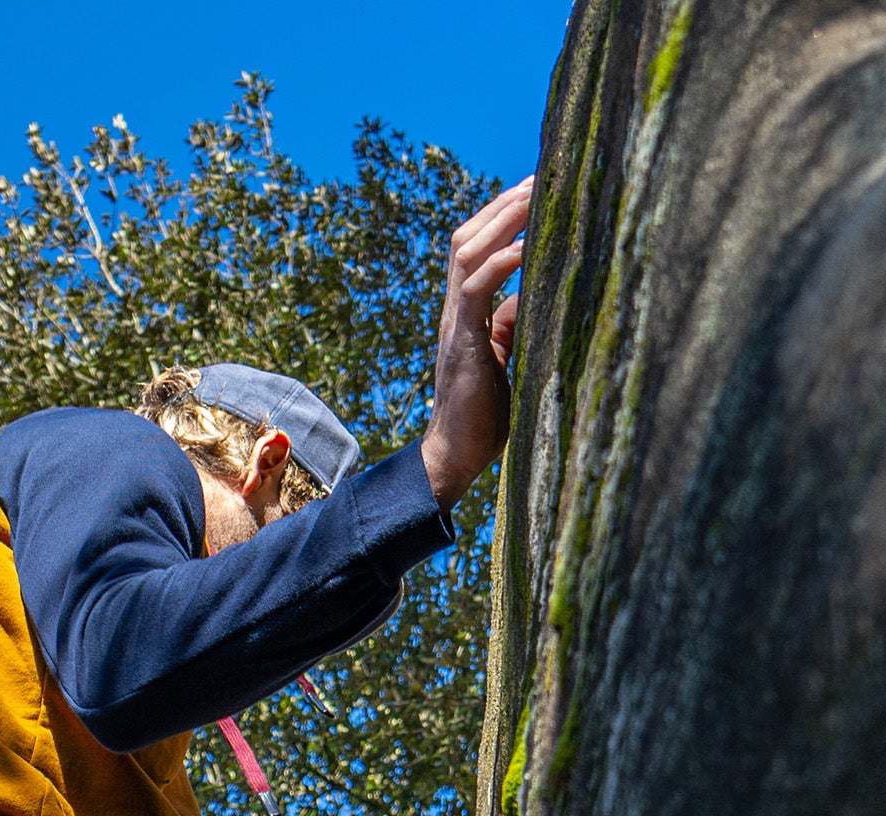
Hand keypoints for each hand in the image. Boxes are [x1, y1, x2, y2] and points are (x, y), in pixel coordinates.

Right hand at [420, 179, 532, 512]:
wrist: (455, 456)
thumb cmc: (484, 415)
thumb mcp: (507, 358)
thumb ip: (512, 323)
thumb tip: (537, 293)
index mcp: (465, 312)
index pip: (477, 248)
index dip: (503, 215)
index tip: (539, 189)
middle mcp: (455, 310)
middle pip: (468, 237)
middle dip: (504, 203)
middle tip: (543, 177)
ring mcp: (455, 324)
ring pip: (466, 252)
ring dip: (501, 220)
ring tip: (535, 197)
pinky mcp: (462, 343)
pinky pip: (475, 290)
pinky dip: (498, 263)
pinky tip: (524, 248)